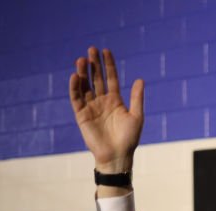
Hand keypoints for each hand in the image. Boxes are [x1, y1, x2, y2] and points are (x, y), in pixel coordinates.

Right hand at [69, 47, 143, 173]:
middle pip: (96, 79)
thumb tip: (140, 79)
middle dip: (93, 65)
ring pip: (85, 86)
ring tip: (82, 60)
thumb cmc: (129, 138)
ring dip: (83, 73)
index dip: (108, 65)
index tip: (106, 51)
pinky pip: (77, 99)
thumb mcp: (136, 116)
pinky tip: (75, 76)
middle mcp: (102, 101)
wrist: (117, 156)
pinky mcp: (81, 115)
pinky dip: (75, 88)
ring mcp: (91, 107)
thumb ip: (136, 98)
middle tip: (91, 50)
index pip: (110, 78)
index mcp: (115, 100)